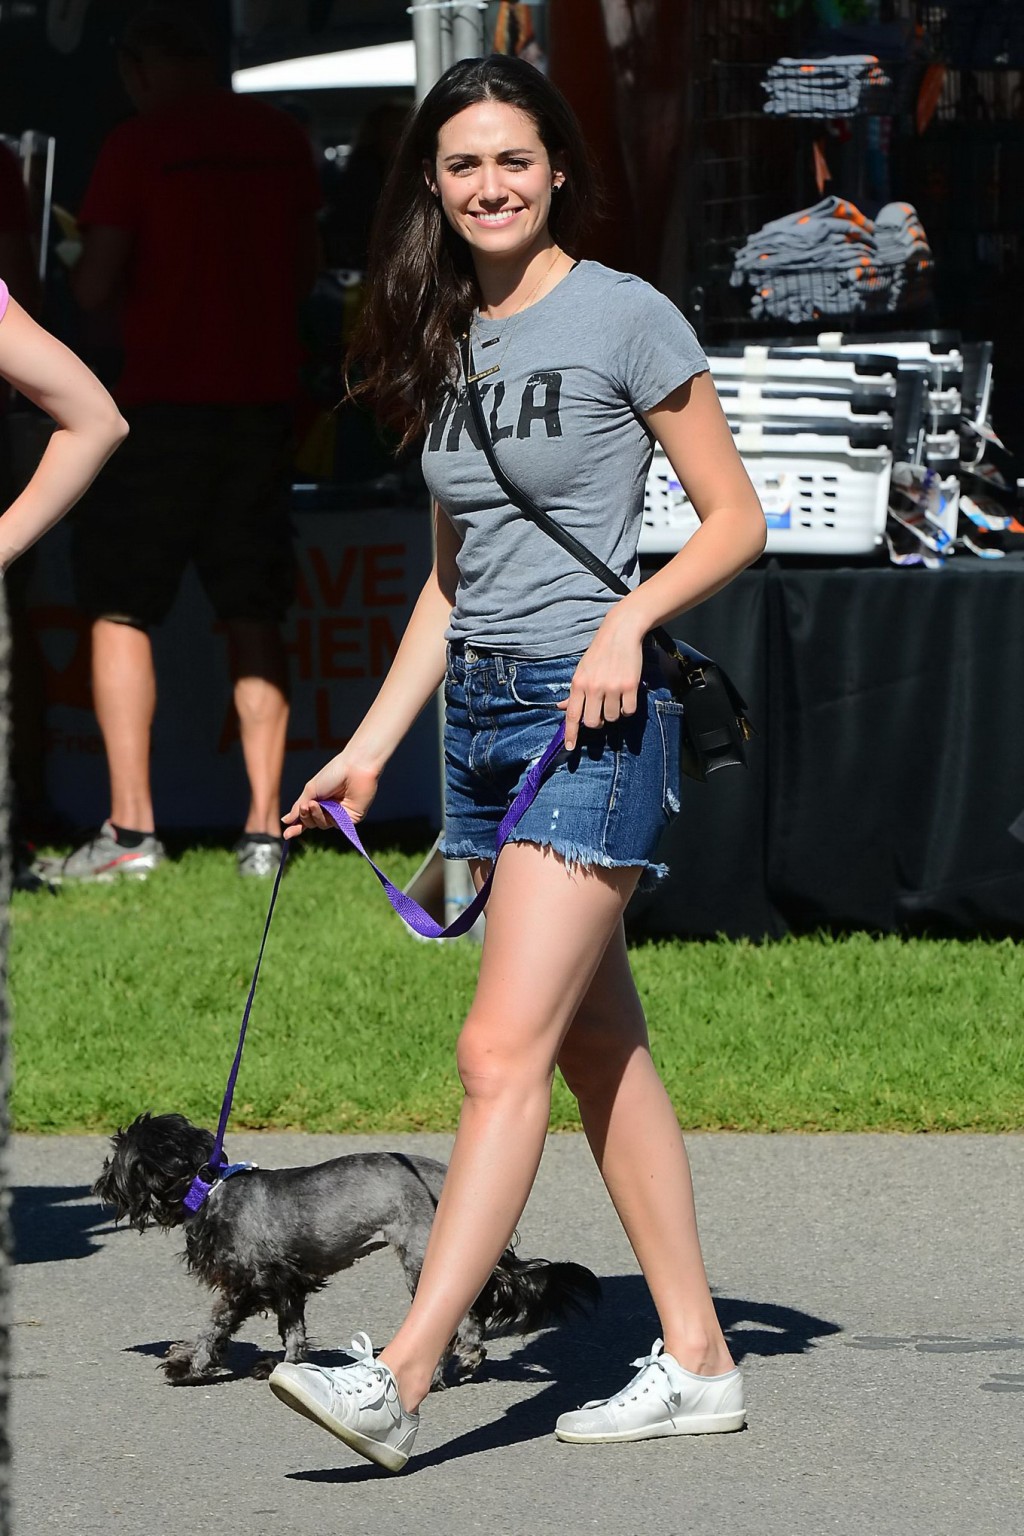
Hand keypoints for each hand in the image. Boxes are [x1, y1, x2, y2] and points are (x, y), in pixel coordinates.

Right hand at [282, 753, 379, 839]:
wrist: (354, 768)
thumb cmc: (333, 774)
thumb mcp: (311, 790)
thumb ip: (298, 807)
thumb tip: (285, 821)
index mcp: (319, 801)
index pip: (306, 817)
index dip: (296, 827)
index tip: (286, 835)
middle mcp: (330, 809)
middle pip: (312, 823)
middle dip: (305, 817)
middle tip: (304, 807)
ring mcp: (340, 815)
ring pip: (322, 825)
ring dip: (315, 816)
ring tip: (314, 804)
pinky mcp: (351, 819)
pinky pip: (335, 825)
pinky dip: (327, 818)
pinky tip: (324, 808)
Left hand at [558, 612, 645, 751]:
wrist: (620, 633)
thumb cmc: (599, 653)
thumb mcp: (581, 671)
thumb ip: (574, 693)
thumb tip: (561, 708)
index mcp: (578, 684)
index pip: (572, 715)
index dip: (571, 734)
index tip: (570, 748)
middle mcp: (593, 688)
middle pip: (593, 723)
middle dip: (598, 722)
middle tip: (601, 712)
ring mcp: (612, 687)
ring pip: (612, 718)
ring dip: (614, 713)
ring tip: (615, 697)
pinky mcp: (630, 686)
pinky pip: (628, 710)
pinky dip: (627, 708)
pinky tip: (626, 696)